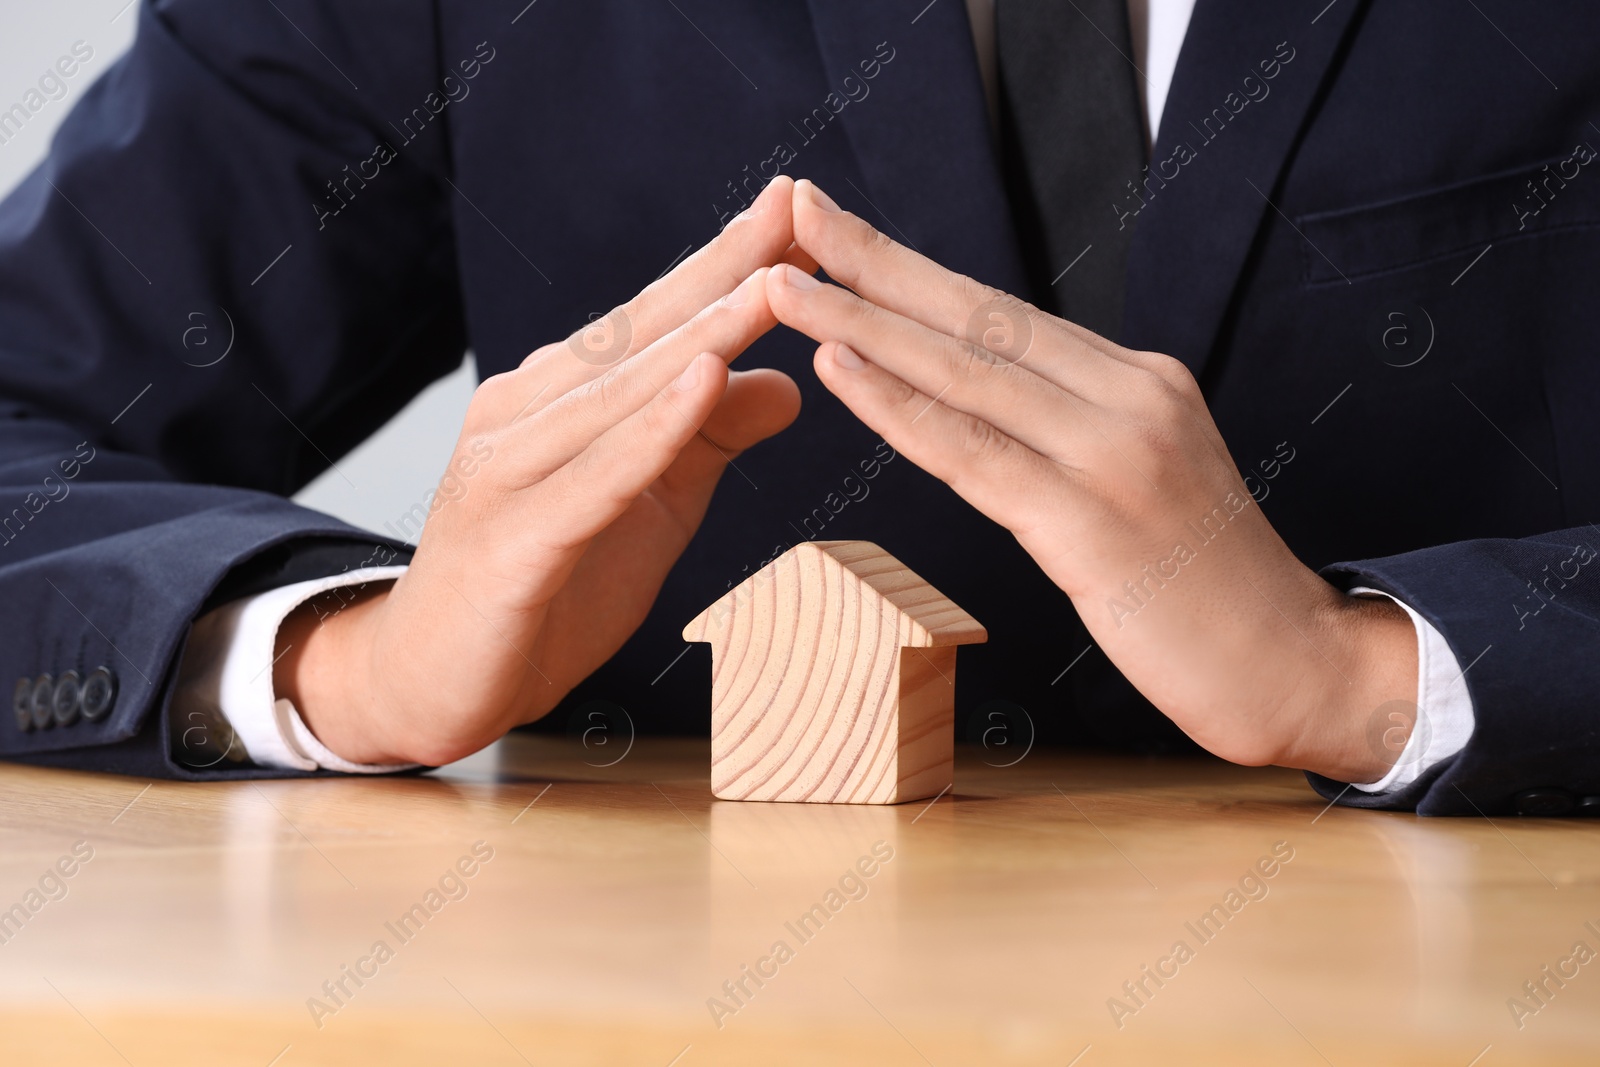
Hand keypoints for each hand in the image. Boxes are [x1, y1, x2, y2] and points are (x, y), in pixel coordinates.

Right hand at [276, 178, 805, 764]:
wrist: (435, 682)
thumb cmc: (545, 586)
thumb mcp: (651, 505)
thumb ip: (708, 440)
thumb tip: (790, 383)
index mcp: (558, 397)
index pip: (655, 320)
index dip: (726, 265)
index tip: (796, 209)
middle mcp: (526, 413)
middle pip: (639, 334)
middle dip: (724, 269)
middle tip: (795, 206)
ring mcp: (509, 470)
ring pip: (621, 392)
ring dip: (702, 334)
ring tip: (772, 285)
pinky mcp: (512, 540)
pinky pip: (594, 476)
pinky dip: (652, 430)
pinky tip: (703, 382)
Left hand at [768, 179, 1416, 781]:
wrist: (1294, 664)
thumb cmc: (1204, 588)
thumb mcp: (1144, 479)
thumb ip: (1072, 432)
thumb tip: (985, 406)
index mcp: (1136, 379)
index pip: (1002, 312)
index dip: (914, 269)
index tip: (843, 230)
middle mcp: (1129, 392)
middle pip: (977, 314)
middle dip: (876, 260)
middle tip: (797, 210)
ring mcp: (1114, 450)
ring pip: (964, 370)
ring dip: (862, 321)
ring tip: (784, 283)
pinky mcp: (1090, 519)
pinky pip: (972, 450)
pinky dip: (896, 405)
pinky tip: (838, 366)